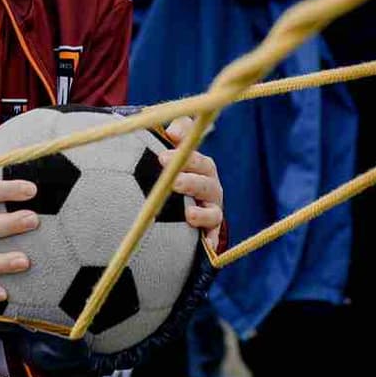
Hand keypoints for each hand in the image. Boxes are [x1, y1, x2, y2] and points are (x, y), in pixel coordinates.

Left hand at [158, 117, 224, 253]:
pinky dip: (212, 240)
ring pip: (213, 212)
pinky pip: (213, 236)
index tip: (162, 157)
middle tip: (172, 181)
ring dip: (202, 214)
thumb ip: (179, 130)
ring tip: (188, 215)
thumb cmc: (176, 165)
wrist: (182, 195)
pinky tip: (207, 247)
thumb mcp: (177, 144)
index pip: (197, 160)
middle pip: (205, 185)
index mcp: (202, 167)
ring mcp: (211, 210)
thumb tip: (173, 131)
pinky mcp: (209, 230)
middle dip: (190, 182)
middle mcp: (210, 188)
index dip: (183, 158)